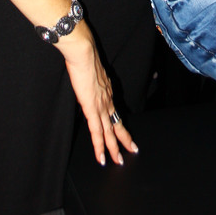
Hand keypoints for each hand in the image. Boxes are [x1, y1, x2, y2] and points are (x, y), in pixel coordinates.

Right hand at [58, 26, 137, 165]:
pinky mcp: (92, 110)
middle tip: (132, 150)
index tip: (124, 131)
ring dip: (113, 148)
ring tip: (118, 160)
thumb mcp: (90, 70)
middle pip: (117, 124)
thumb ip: (91, 79)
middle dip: (124, 139)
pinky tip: (101, 158)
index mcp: (107, 91)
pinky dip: (100, 147)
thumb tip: (86, 80)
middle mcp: (107, 100)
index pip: (115, 112)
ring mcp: (101, 106)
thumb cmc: (84, 57)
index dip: (119, 122)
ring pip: (109, 132)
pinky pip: (97, 133)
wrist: (84, 54)